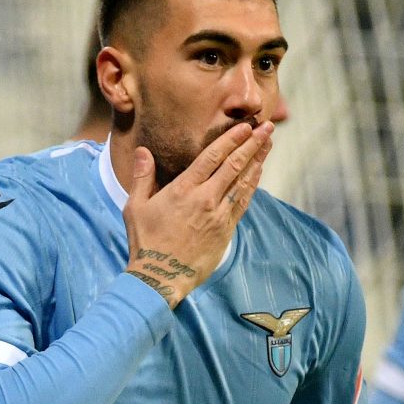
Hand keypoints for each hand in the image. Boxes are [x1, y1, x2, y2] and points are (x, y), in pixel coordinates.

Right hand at [121, 121, 273, 305]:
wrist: (161, 277)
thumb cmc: (146, 242)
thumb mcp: (135, 207)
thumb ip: (142, 177)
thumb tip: (143, 151)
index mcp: (183, 190)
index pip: (212, 157)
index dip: (231, 139)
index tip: (245, 126)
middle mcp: (205, 199)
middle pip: (234, 165)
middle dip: (252, 144)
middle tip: (267, 128)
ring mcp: (218, 215)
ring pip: (243, 182)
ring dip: (257, 160)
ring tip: (268, 144)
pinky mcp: (225, 230)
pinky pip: (243, 202)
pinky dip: (252, 184)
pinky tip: (258, 173)